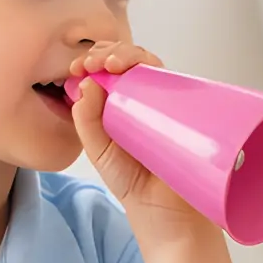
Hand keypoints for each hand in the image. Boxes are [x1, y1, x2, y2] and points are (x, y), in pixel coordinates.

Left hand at [68, 43, 199, 226]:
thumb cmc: (133, 182)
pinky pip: (173, 80)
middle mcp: (144, 98)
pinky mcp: (186, 108)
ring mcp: (166, 102)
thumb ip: (87, 121)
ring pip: (149, 63)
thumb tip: (87, 83)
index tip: (76, 68)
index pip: (107, 71)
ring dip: (127, 53)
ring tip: (109, 64)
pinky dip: (154, 67)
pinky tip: (135, 70)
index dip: (91, 61)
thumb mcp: (98, 149)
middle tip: (90, 63)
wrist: (164, 211)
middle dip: (106, 51)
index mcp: (119, 105)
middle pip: (128, 59)